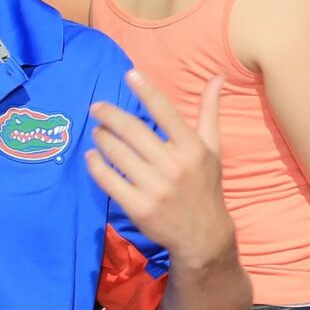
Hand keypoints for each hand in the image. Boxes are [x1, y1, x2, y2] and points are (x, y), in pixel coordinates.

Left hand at [88, 73, 236, 264]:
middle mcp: (174, 166)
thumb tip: (217, 78)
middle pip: (133, 130)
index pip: (166, 112)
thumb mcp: (212, 149)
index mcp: (192, 148)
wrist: (202, 235)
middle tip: (97, 108)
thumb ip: (209, 112)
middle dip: (110, 115)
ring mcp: (155, 188)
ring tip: (97, 132)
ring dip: (101, 138)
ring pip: (117, 154)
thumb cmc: (205, 186)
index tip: (130, 75)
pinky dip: (96, 165)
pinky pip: (108, 180)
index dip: (147, 91)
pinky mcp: (138, 207)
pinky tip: (92, 157)